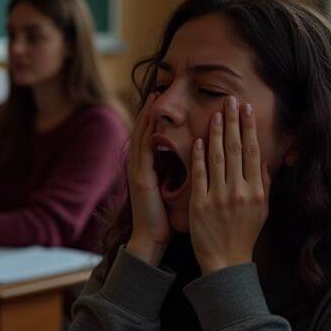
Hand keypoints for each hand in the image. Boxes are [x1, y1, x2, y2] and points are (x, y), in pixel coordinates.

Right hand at [125, 93, 171, 265]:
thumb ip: (177, 173)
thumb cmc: (166, 218)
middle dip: (148, 111)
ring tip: (151, 98)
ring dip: (146, 117)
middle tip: (154, 91)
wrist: (152, 239)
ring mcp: (138, 171)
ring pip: (140, 136)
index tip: (162, 102)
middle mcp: (139, 167)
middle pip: (142, 131)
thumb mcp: (172, 190)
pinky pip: (143, 151)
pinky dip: (147, 134)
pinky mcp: (141, 178)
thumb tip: (192, 161)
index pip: (151, 137)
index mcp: (148, 169)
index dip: (155, 119)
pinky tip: (152, 122)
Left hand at [189, 97, 269, 274]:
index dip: (250, 129)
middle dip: (233, 122)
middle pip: (237, 149)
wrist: (226, 261)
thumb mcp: (262, 209)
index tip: (246, 110)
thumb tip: (265, 158)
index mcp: (257, 191)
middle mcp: (240, 192)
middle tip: (230, 100)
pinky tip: (198, 140)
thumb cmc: (245, 233)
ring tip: (215, 114)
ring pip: (218, 158)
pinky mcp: (200, 204)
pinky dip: (199, 156)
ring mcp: (219, 197)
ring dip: (215, 133)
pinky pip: (200, 174)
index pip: (254, 152)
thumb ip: (264, 183)